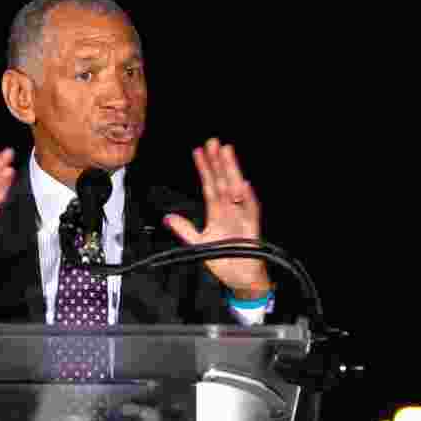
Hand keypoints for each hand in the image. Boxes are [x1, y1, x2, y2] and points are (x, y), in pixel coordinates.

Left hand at [163, 139, 270, 298]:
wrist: (240, 278)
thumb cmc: (224, 260)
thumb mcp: (199, 244)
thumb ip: (185, 230)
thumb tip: (168, 218)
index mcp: (218, 212)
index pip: (209, 185)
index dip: (204, 169)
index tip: (199, 152)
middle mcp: (230, 210)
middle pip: (222, 181)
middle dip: (218, 162)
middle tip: (213, 142)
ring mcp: (241, 216)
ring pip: (236, 189)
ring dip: (231, 172)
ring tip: (226, 153)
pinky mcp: (252, 228)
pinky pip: (251, 210)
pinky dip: (248, 198)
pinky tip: (243, 185)